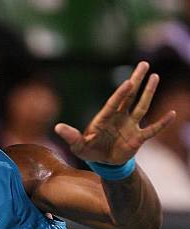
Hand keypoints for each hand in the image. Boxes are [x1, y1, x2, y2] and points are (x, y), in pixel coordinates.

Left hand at [55, 61, 175, 164]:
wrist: (102, 163)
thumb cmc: (88, 150)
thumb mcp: (78, 146)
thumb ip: (71, 136)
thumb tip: (57, 127)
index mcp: (104, 118)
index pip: (114, 103)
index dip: (121, 93)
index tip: (129, 82)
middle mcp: (119, 118)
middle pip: (129, 96)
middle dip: (136, 80)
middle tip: (143, 64)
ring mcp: (130, 126)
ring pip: (142, 106)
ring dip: (148, 93)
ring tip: (155, 76)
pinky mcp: (138, 138)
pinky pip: (152, 130)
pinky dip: (162, 123)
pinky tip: (173, 114)